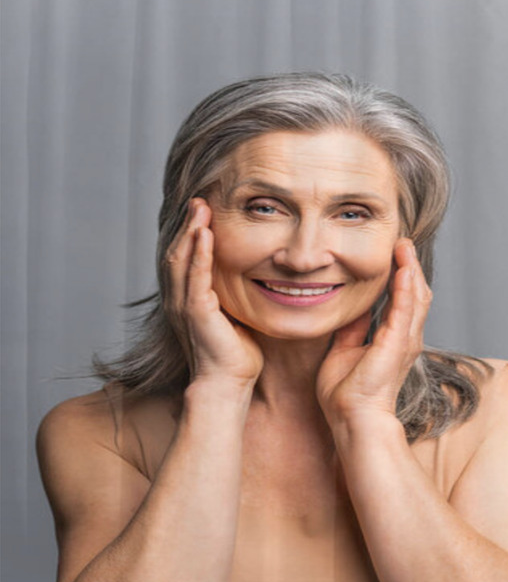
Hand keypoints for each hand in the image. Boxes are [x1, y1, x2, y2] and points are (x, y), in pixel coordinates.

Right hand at [162, 197, 264, 387]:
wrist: (228, 383)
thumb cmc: (236, 354)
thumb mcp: (235, 316)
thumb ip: (234, 296)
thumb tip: (255, 277)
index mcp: (188, 298)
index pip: (185, 257)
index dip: (191, 232)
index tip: (202, 209)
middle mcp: (179, 299)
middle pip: (177, 251)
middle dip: (187, 223)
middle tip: (198, 198)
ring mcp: (185, 305)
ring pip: (182, 259)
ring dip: (191, 231)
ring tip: (199, 206)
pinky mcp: (196, 312)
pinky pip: (196, 277)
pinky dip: (200, 254)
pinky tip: (205, 234)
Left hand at [316, 237, 432, 424]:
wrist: (353, 418)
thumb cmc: (348, 394)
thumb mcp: (344, 351)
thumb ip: (351, 330)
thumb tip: (352, 309)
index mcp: (394, 339)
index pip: (402, 300)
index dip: (400, 276)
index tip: (393, 254)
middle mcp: (405, 338)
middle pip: (416, 293)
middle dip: (410, 266)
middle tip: (402, 242)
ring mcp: (405, 339)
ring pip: (416, 296)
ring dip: (411, 268)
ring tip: (404, 246)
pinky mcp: (398, 342)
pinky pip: (406, 307)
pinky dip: (405, 285)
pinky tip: (403, 266)